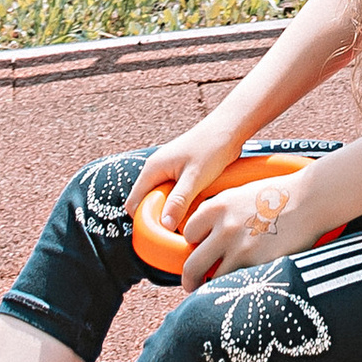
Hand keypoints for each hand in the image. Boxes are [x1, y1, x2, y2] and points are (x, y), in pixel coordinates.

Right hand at [133, 113, 245, 234]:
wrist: (228, 129)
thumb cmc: (211, 148)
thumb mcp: (194, 178)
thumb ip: (178, 202)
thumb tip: (165, 226)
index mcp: (152, 169)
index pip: (134, 203)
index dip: (143, 220)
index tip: (160, 232)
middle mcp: (156, 170)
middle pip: (147, 203)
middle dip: (159, 217)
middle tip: (177, 227)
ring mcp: (167, 172)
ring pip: (161, 200)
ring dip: (171, 211)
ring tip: (187, 218)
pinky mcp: (180, 174)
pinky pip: (173, 195)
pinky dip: (180, 204)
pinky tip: (193, 208)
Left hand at [177, 173, 300, 287]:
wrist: (310, 200)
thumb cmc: (277, 195)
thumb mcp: (240, 194)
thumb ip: (218, 213)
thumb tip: (202, 233)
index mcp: (217, 208)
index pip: (188, 235)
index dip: (193, 245)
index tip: (199, 252)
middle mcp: (224, 229)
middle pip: (192, 265)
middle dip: (190, 279)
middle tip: (192, 285)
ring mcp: (241, 249)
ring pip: (214, 280)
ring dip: (216, 285)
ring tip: (222, 288)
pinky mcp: (259, 265)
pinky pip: (239, 285)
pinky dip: (240, 287)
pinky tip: (246, 284)